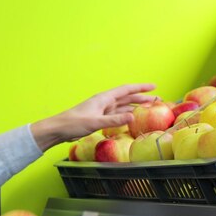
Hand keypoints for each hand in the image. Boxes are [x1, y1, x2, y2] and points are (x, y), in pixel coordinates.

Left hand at [30, 83, 156, 150]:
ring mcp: (101, 110)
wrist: (59, 129)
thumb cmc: (74, 123)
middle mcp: (104, 102)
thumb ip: (114, 121)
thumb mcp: (95, 122)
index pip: (126, 90)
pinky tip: (131, 119)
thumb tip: (132, 117)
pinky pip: (116, 115)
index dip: (141, 87)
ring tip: (148, 109)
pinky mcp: (98, 118)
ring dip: (134, 107)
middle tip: (157, 100)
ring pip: (122, 107)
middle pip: (126, 98)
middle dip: (141, 98)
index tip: (154, 86)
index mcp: (104, 99)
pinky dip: (125, 116)